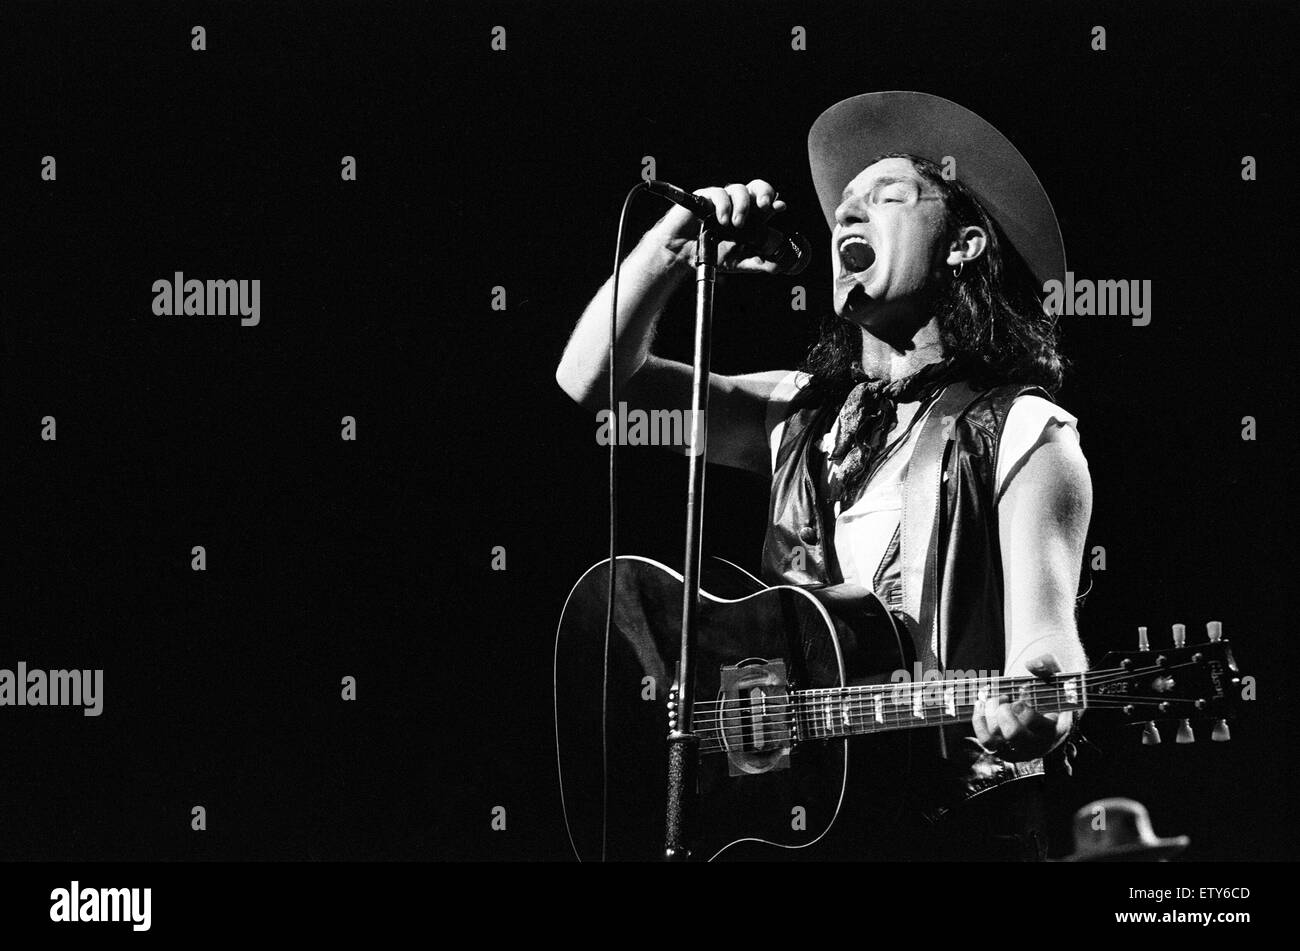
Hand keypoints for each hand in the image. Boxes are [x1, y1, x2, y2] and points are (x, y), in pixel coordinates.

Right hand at [653, 179, 788, 272]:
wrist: (681, 255)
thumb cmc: (710, 255)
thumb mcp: (737, 262)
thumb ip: (756, 263)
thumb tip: (777, 267)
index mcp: (751, 219)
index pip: (767, 205)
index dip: (775, 203)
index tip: (780, 207)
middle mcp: (739, 206)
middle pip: (758, 188)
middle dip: (764, 193)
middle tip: (764, 207)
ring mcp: (723, 200)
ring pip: (740, 189)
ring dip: (742, 206)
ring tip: (736, 224)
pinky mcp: (706, 197)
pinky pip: (719, 193)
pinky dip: (724, 206)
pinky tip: (722, 220)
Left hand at [971, 655, 1070, 760]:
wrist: (1045, 711)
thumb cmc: (1051, 693)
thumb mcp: (1057, 677)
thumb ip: (1049, 664)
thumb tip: (1031, 664)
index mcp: (1054, 730)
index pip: (1033, 721)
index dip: (1023, 703)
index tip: (1023, 690)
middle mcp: (1035, 745)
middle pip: (1012, 734)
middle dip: (1003, 710)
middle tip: (1006, 698)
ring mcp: (1016, 750)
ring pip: (993, 739)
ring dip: (989, 713)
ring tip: (997, 699)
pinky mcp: (1001, 749)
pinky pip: (984, 740)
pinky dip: (978, 719)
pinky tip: (982, 703)